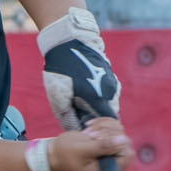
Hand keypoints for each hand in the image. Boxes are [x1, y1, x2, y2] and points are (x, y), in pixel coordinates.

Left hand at [37, 7, 120, 130]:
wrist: (67, 39)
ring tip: (80, 101)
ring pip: (109, 102)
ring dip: (98, 106)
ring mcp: (111, 80)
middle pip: (109, 114)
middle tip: (80, 116)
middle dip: (97, 119)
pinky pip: (107, 91)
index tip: (86, 129)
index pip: (108, 123)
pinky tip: (84, 89)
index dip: (99, 130)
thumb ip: (67, 116)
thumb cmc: (61, 68)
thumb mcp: (58, 95)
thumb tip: (74, 129)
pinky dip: (99, 95)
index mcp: (99, 97)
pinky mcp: (109, 73)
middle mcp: (110, 90)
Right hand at [43, 119, 133, 170]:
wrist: (53, 153)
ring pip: (120, 131)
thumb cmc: (64, 155)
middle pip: (124, 141)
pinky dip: (102, 123)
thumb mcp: (83, 150)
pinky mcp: (107, 144)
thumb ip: (103, 146)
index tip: (97, 138)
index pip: (126, 154)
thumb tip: (123, 140)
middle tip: (89, 134)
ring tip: (88, 131)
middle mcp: (113, 166)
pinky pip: (113, 127)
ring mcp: (110, 154)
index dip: (115, 142)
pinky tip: (90, 126)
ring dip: (103, 126)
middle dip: (107, 133)